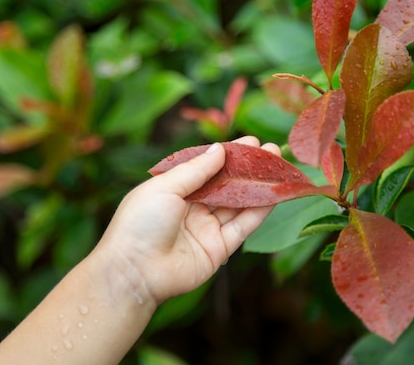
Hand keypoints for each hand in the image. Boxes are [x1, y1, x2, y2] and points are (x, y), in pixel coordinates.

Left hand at [95, 136, 280, 304]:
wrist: (134, 272)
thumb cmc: (140, 223)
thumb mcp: (165, 187)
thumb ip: (196, 169)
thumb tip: (220, 149)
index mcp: (175, 189)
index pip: (208, 167)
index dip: (229, 154)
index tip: (251, 141)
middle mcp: (193, 207)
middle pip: (227, 184)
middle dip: (249, 168)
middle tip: (271, 149)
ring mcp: (207, 228)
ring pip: (239, 203)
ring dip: (259, 186)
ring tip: (279, 167)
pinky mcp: (220, 248)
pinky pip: (243, 226)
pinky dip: (259, 210)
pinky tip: (274, 194)